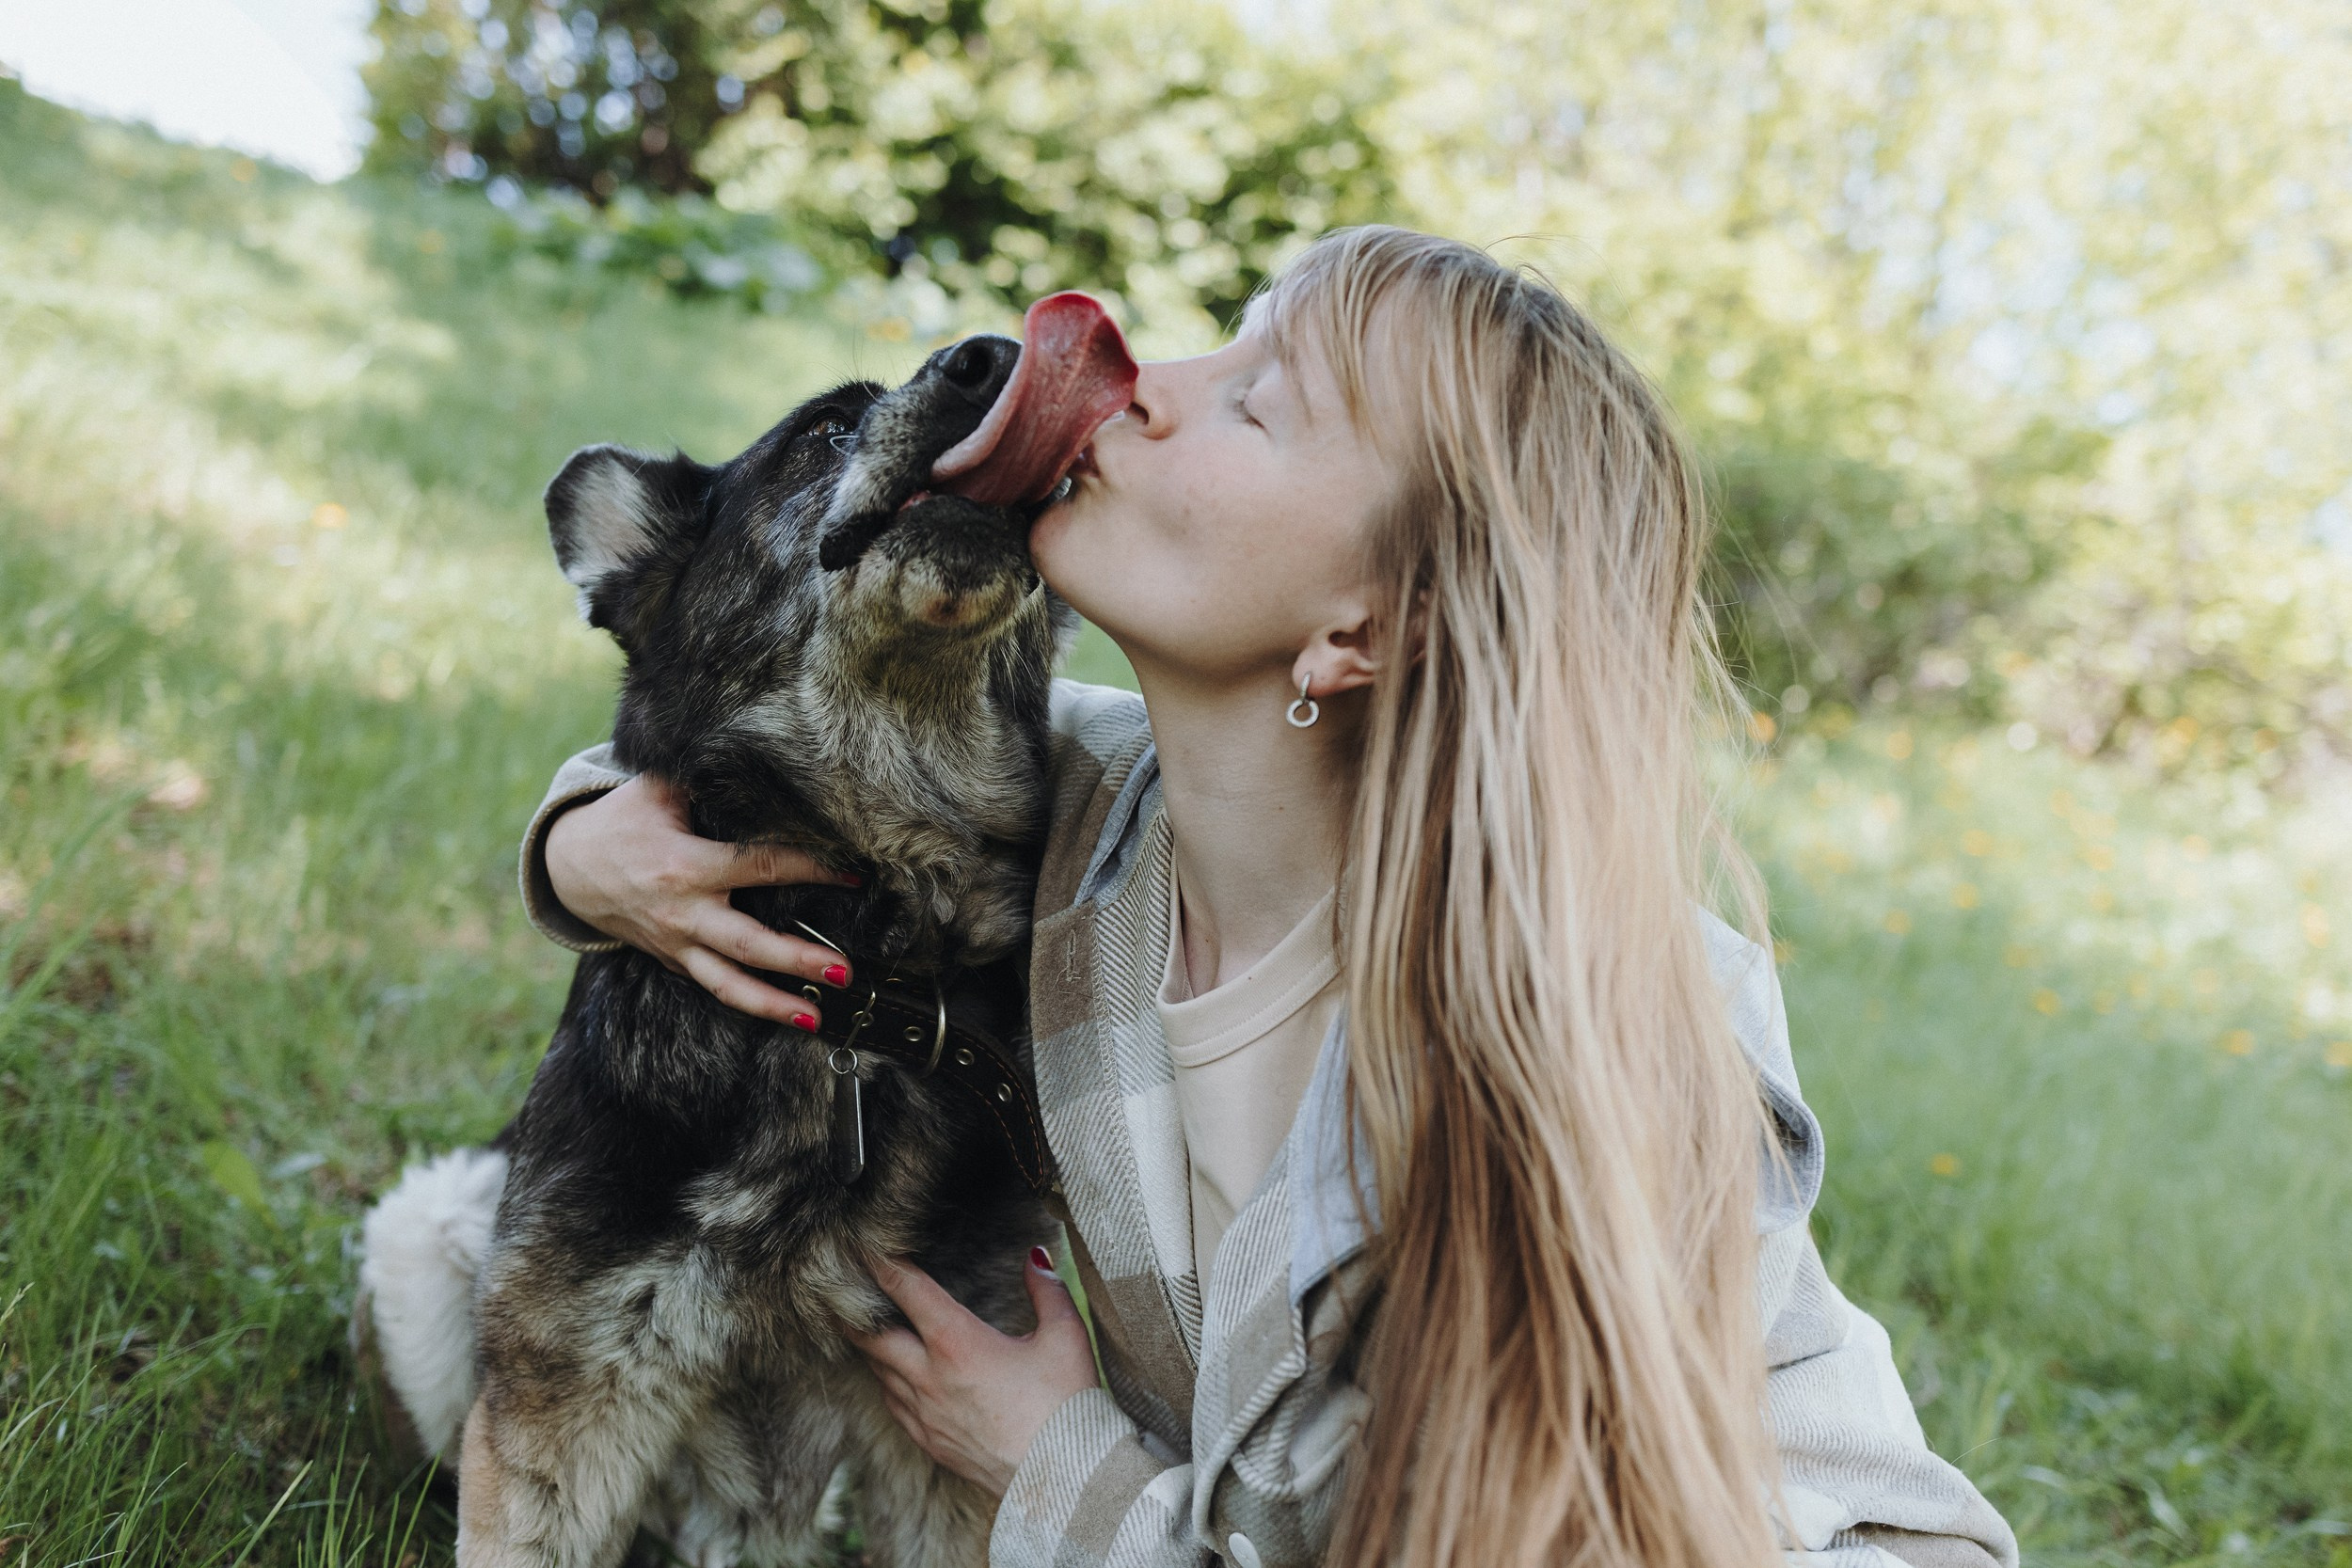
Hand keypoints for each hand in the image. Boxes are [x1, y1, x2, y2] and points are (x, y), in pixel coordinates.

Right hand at [545, 773, 861, 1025]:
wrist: (568, 869)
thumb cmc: (624, 822)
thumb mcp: (658, 791)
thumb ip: (706, 783)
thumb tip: (763, 764)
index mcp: (685, 866)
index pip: (757, 867)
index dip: (808, 869)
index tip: (853, 873)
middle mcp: (682, 913)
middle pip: (746, 944)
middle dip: (796, 961)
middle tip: (843, 972)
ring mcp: (676, 945)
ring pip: (726, 985)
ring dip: (773, 1006)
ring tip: (816, 1019)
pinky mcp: (673, 962)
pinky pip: (712, 986)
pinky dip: (747, 1002)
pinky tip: (786, 1013)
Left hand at [852, 1250, 1099, 1497]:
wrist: (1065, 1480)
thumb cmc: (1067, 1406)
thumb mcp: (1065, 1337)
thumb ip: (1047, 1290)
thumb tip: (1035, 1257)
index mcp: (958, 1343)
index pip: (909, 1291)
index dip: (883, 1263)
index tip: (864, 1245)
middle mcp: (931, 1377)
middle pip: (873, 1337)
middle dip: (854, 1309)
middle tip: (838, 1288)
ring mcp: (926, 1415)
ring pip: (880, 1372)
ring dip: (871, 1347)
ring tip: (864, 1326)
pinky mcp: (931, 1443)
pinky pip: (894, 1405)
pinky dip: (888, 1382)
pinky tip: (894, 1376)